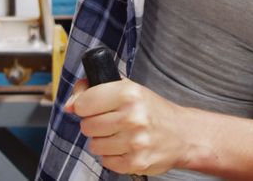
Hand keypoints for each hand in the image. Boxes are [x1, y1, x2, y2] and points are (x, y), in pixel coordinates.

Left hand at [66, 77, 189, 175]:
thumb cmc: (152, 110)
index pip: (83, 103)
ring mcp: (134, 141)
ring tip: (119, 134)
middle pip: (86, 126)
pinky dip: (112, 156)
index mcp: (129, 93)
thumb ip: (93, 90)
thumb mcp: (127, 89)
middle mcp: (132, 116)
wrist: (183, 133)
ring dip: (103, 141)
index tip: (93, 106)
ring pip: (94, 145)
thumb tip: (69, 105)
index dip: (84, 106)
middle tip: (110, 121)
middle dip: (94, 124)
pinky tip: (125, 147)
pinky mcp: (136, 163)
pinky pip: (106, 161)